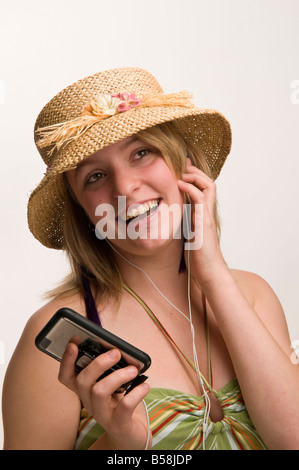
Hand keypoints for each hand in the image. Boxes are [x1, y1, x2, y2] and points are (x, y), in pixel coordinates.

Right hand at [58, 343, 150, 449]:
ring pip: (99, 392)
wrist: (131, 436)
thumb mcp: (113, 385)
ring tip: (133, 370)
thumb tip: (117, 348)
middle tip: (116, 353)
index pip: (67, 377)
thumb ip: (112, 369)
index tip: (74, 343)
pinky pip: (124, 407)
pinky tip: (144, 386)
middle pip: (82, 381)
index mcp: (86, 391)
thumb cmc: (122, 404)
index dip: (66, 360)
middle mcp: (90, 403)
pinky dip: (136, 393)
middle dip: (98, 363)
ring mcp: (103, 415)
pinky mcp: (118, 424)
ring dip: (117, 376)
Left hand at [177, 159, 226, 284]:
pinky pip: (200, 197)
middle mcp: (207, 212)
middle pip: (208, 182)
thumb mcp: (187, 236)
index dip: (193, 177)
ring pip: (208, 185)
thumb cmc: (198, 258)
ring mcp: (207, 216)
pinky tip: (179, 184)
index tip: (182, 167)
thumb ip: (184, 225)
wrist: (208, 272)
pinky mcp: (204, 222)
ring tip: (182, 171)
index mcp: (202, 214)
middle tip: (182, 163)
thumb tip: (172, 219)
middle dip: (195, 170)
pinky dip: (190, 187)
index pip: (202, 189)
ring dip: (195, 175)